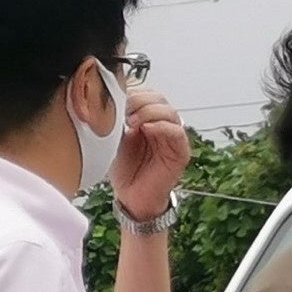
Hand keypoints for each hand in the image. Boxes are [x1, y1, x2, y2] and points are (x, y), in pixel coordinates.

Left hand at [113, 84, 190, 221]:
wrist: (132, 198)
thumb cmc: (125, 170)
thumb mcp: (115, 138)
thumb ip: (117, 119)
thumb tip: (110, 100)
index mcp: (148, 119)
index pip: (147, 94)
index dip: (133, 93)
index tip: (117, 101)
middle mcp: (163, 125)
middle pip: (159, 98)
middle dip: (140, 101)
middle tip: (124, 112)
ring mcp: (173, 138)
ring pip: (170, 112)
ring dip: (150, 112)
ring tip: (132, 122)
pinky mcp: (180, 153)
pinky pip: (177, 132)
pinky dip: (161, 127)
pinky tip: (145, 130)